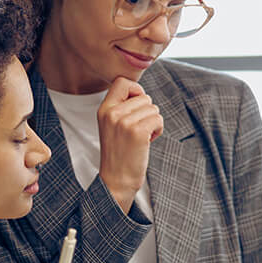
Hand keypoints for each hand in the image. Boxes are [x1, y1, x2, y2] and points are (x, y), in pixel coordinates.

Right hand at [97, 76, 163, 212]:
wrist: (116, 180)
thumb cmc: (119, 153)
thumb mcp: (112, 126)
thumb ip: (122, 108)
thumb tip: (141, 93)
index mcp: (104, 109)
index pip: (122, 82)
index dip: (136, 90)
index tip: (137, 106)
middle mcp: (112, 113)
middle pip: (143, 96)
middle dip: (147, 112)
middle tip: (139, 129)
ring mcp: (124, 122)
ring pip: (153, 108)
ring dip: (153, 122)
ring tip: (142, 137)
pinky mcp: (137, 132)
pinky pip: (158, 119)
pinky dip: (158, 129)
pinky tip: (149, 141)